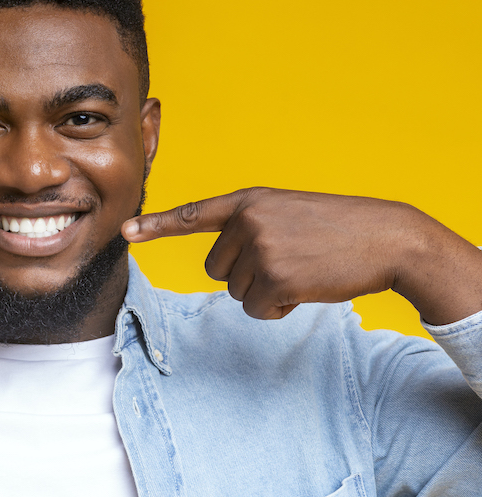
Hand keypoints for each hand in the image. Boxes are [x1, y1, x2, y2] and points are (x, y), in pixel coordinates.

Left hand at [122, 187, 481, 323]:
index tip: (125, 231)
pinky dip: (278, 309)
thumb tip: (222, 267)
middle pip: (216, 269)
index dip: (156, 225)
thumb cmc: (337, 228)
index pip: (192, 214)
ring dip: (265, 293)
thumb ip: (250, 228)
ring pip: (236, 292)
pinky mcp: (276, 277)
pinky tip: (305, 289)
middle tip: (286, 262)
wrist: (385, 237)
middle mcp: (247, 220)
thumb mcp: (287, 213)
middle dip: (246, 276)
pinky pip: (256, 310)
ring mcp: (260, 248)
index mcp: (248, 201)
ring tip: (301, 271)